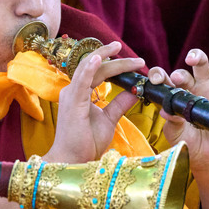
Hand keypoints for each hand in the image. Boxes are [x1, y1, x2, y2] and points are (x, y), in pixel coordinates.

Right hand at [45, 41, 144, 163]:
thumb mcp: (109, 119)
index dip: (116, 65)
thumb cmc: (86, 143)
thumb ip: (119, 104)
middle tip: (137, 58)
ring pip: (90, 68)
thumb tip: (135, 90)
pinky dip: (91, 67)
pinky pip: (82, 80)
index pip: (99, 72)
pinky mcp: (73, 102)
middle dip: (116, 60)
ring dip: (107, 57)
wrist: (72, 160)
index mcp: (80, 93)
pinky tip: (100, 57)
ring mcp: (71, 95)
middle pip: (96, 67)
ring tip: (119, 48)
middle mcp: (73, 90)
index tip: (135, 63)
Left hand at [148, 49, 208, 172]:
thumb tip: (165, 112)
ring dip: (195, 57)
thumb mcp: (176, 134)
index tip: (156, 80)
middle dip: (176, 72)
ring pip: (200, 64)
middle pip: (180, 73)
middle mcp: (187, 90)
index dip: (158, 77)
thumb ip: (172, 123)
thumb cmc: (189, 144)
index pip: (162, 82)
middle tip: (175, 78)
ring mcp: (205, 88)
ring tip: (191, 60)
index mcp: (171, 98)